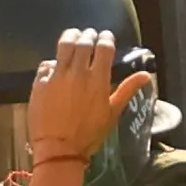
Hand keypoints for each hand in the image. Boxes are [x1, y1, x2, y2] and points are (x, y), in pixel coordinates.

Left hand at [16, 22, 132, 172]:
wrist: (59, 150)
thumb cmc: (89, 134)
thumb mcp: (112, 113)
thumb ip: (127, 90)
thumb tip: (146, 75)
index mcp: (97, 79)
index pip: (104, 48)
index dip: (106, 38)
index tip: (106, 36)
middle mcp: (77, 73)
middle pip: (83, 42)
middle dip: (88, 35)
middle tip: (90, 35)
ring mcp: (57, 76)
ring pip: (64, 46)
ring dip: (70, 37)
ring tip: (73, 36)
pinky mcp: (40, 83)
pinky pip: (47, 64)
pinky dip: (53, 61)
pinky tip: (55, 64)